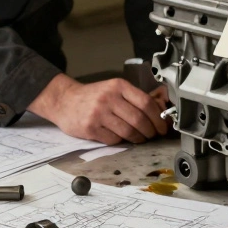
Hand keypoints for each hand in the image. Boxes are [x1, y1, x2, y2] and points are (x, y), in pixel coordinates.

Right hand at [29, 74, 167, 144]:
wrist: (64, 100)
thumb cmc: (93, 96)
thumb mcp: (113, 89)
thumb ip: (133, 98)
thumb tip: (158, 114)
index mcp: (118, 86)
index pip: (146, 103)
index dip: (158, 117)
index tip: (163, 126)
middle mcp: (109, 98)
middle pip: (139, 119)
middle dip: (150, 131)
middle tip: (152, 135)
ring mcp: (98, 113)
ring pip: (128, 131)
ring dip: (138, 138)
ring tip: (140, 138)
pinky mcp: (90, 128)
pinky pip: (114, 139)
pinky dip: (121, 141)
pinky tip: (120, 137)